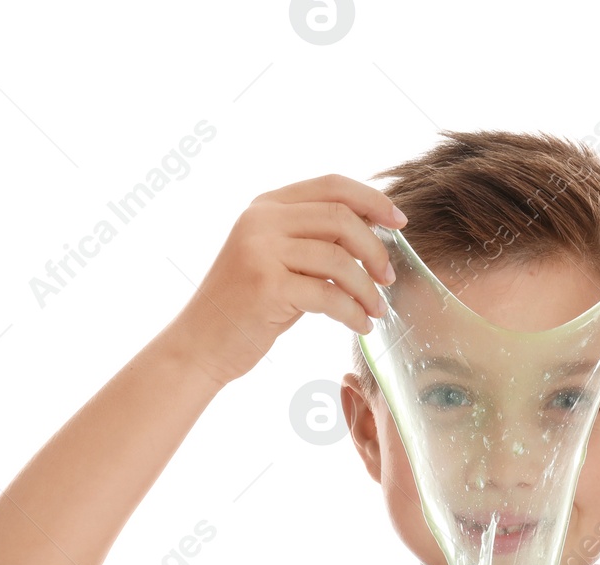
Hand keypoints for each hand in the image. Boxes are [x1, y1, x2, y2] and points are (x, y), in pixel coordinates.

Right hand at [162, 173, 405, 386]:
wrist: (200, 344)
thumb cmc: (247, 306)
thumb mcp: (277, 260)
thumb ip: (313, 240)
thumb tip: (371, 234)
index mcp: (266, 206)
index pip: (332, 186)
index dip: (373, 200)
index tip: (399, 223)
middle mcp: (261, 220)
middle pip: (341, 218)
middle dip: (375, 249)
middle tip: (388, 279)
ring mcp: (260, 251)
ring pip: (338, 258)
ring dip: (367, 288)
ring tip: (376, 310)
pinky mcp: (266, 286)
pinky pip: (328, 294)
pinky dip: (353, 312)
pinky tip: (361, 325)